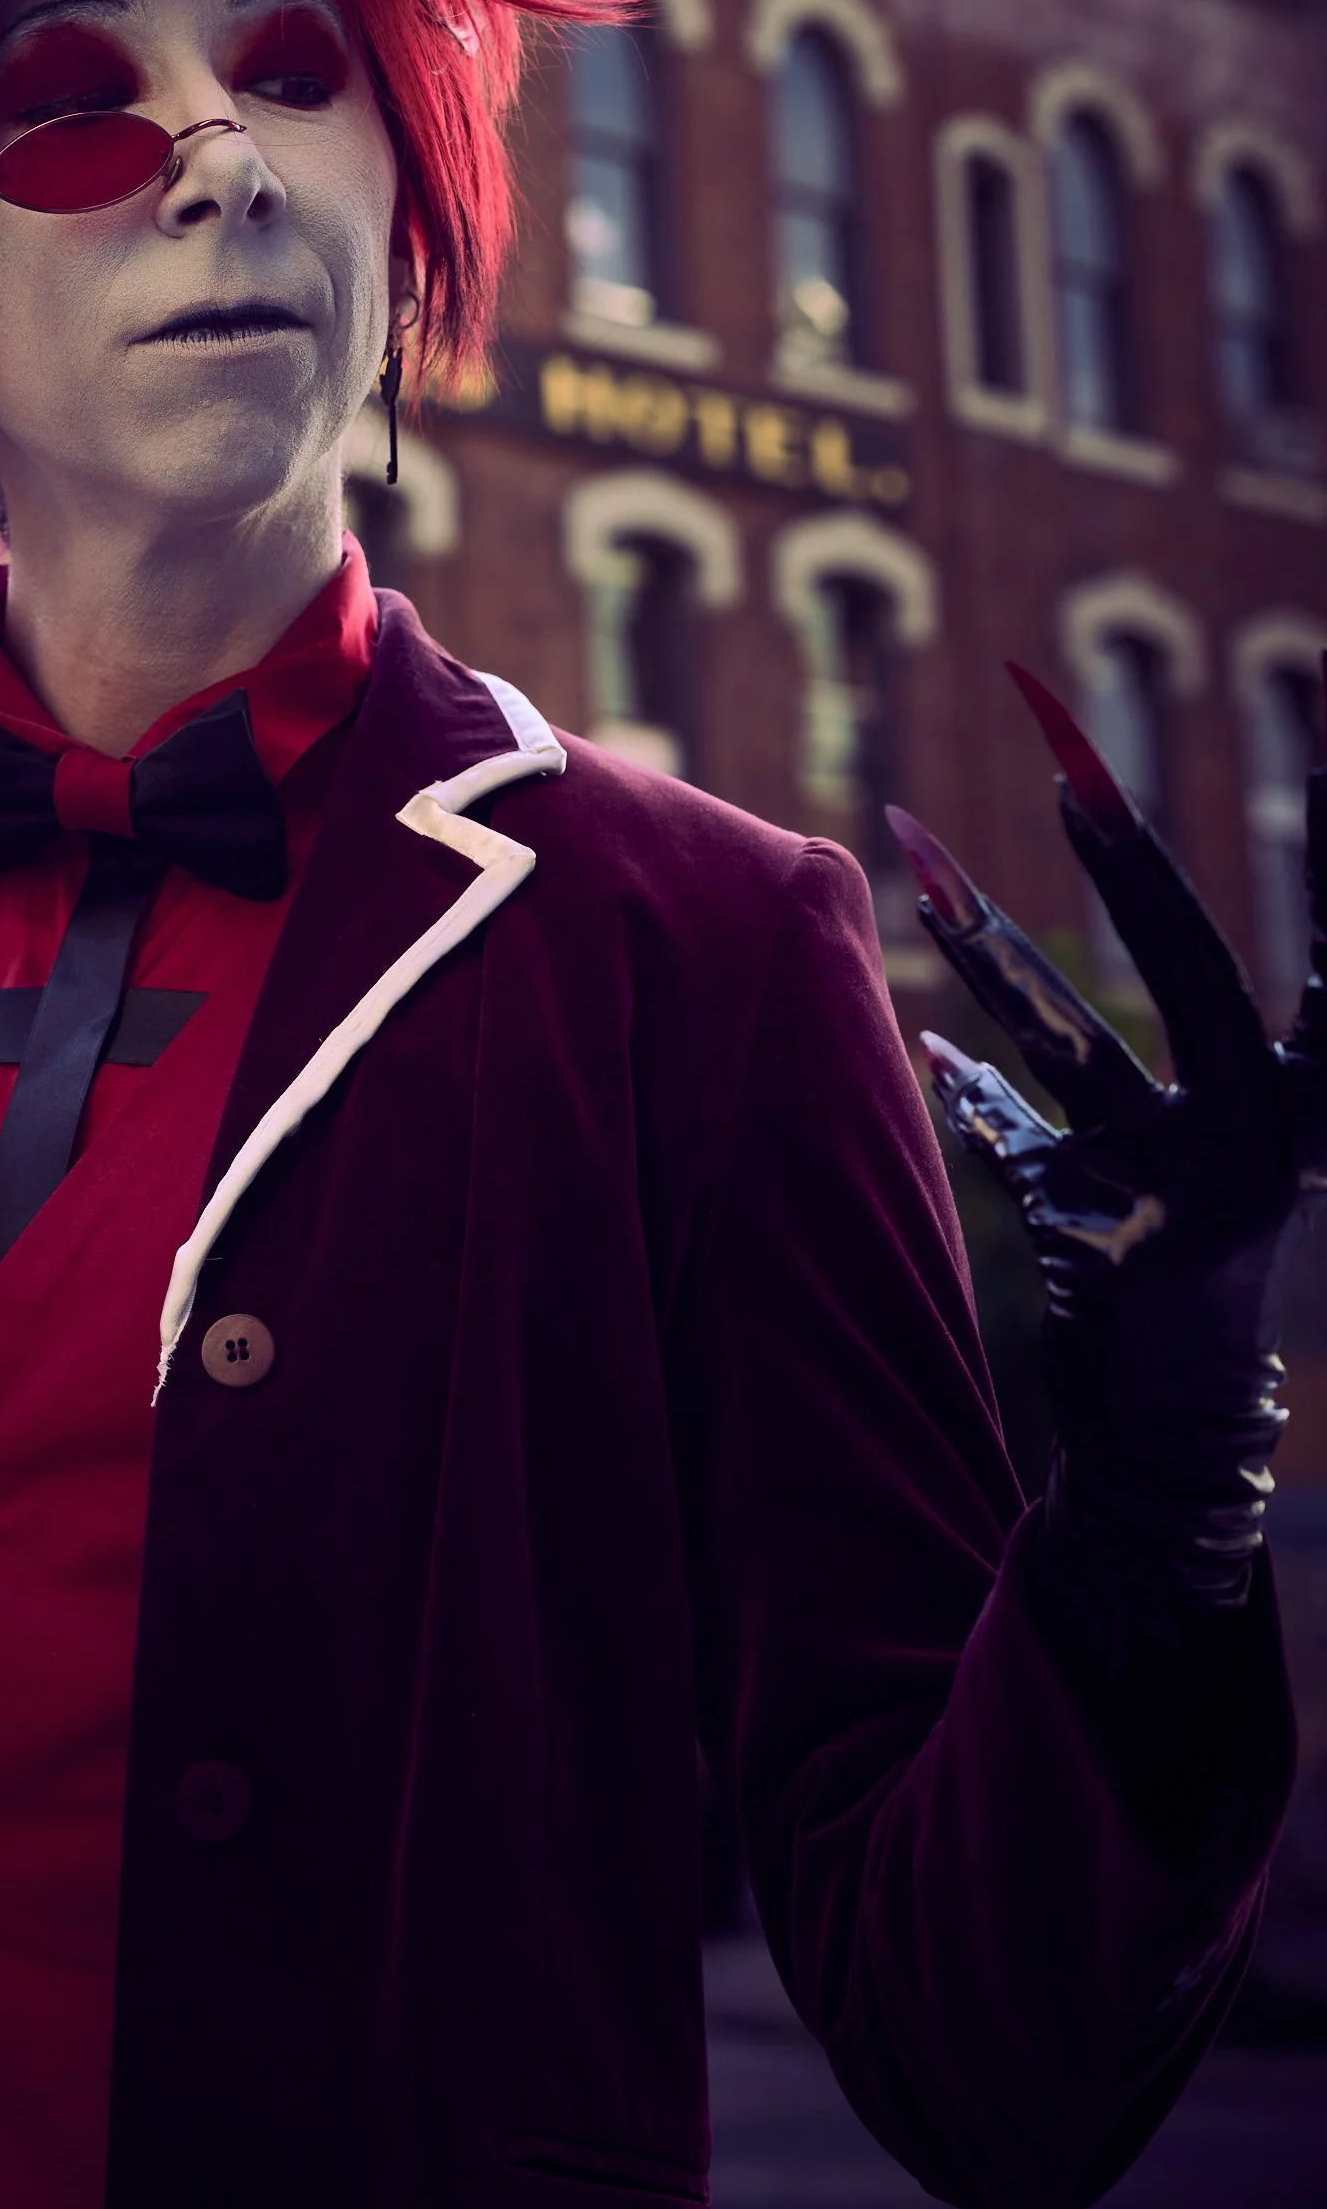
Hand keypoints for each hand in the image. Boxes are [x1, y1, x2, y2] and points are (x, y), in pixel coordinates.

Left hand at [888, 665, 1318, 1652]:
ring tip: (921, 861)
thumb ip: (1120, 1079)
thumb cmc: (1186, 1275)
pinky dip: (973, 1093)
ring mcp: (1187, 1189)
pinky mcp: (1103, 1236)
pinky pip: (1010, 1135)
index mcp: (1313, 1115)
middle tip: (1074, 772)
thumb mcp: (1193, 1162)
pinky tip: (936, 1056)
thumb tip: (996, 1016)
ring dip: (991, 948)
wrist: (1175, 1436)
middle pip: (1198, 976)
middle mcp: (1266, 1142)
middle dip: (1134, 870)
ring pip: (1069, 1042)